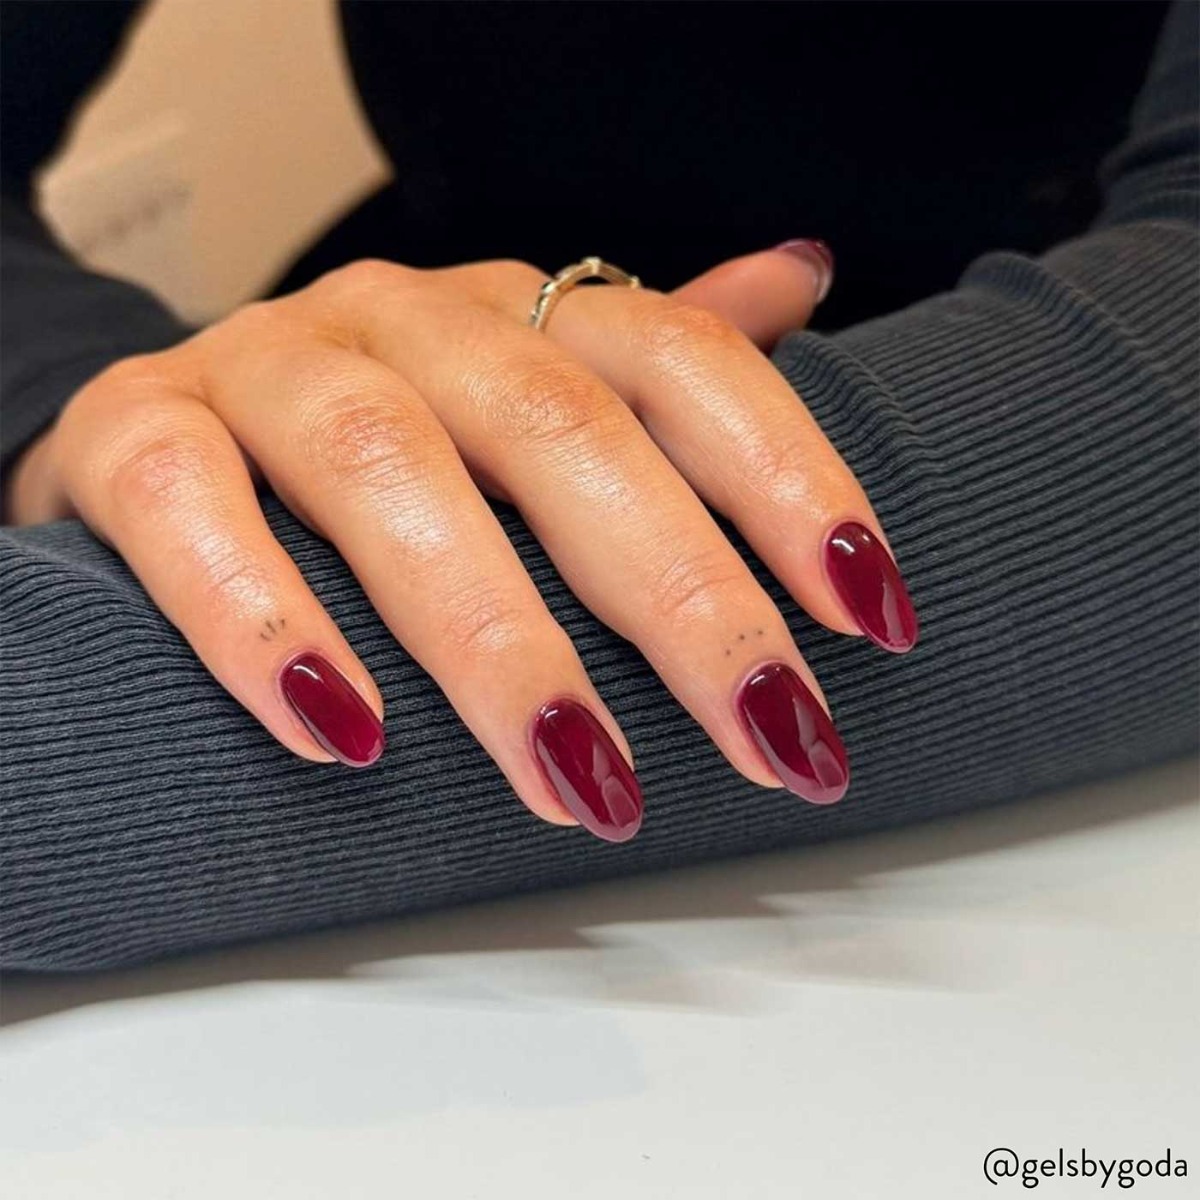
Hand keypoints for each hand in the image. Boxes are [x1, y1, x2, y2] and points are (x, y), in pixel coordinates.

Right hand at [5, 240, 916, 841]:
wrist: (165, 425)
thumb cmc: (377, 437)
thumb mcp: (527, 389)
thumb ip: (656, 357)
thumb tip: (806, 279)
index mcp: (519, 313)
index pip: (682, 364)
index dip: (786, 475)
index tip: (868, 615)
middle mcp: (403, 319)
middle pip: (559, 432)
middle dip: (679, 594)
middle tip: (770, 736)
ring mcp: (265, 365)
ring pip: (389, 470)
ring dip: (499, 637)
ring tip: (584, 779)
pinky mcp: (133, 434)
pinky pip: (190, 511)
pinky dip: (266, 622)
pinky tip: (346, 736)